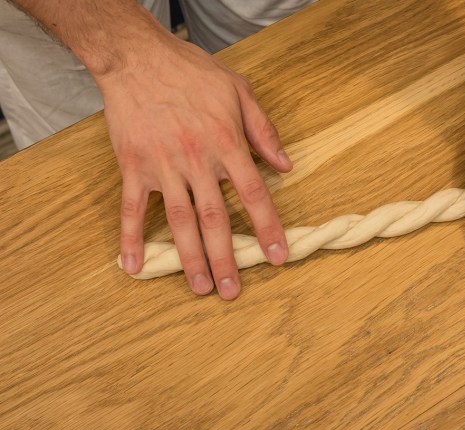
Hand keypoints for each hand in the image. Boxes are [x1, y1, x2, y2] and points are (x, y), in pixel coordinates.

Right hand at [101, 35, 291, 299]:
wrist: (138, 58)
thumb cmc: (192, 72)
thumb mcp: (239, 92)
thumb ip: (264, 131)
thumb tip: (286, 165)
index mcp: (227, 145)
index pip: (254, 194)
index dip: (268, 227)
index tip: (278, 256)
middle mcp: (197, 161)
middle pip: (215, 218)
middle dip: (226, 257)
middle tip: (232, 290)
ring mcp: (163, 166)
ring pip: (179, 220)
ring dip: (190, 256)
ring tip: (199, 287)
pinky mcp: (133, 166)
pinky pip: (132, 207)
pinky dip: (131, 237)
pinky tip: (133, 265)